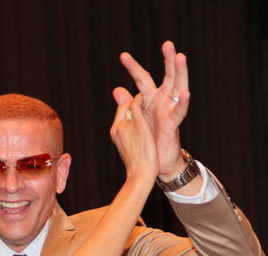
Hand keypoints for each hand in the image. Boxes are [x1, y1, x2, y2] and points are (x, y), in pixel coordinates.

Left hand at [113, 41, 189, 180]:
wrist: (156, 163)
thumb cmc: (147, 140)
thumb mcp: (135, 119)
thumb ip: (127, 104)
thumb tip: (118, 89)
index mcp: (150, 100)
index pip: (141, 79)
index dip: (133, 68)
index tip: (123, 55)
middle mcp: (162, 102)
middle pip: (166, 76)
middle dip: (167, 60)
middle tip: (168, 43)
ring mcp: (169, 111)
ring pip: (178, 87)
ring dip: (180, 72)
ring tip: (181, 57)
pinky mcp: (173, 124)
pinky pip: (179, 111)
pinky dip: (182, 102)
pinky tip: (186, 92)